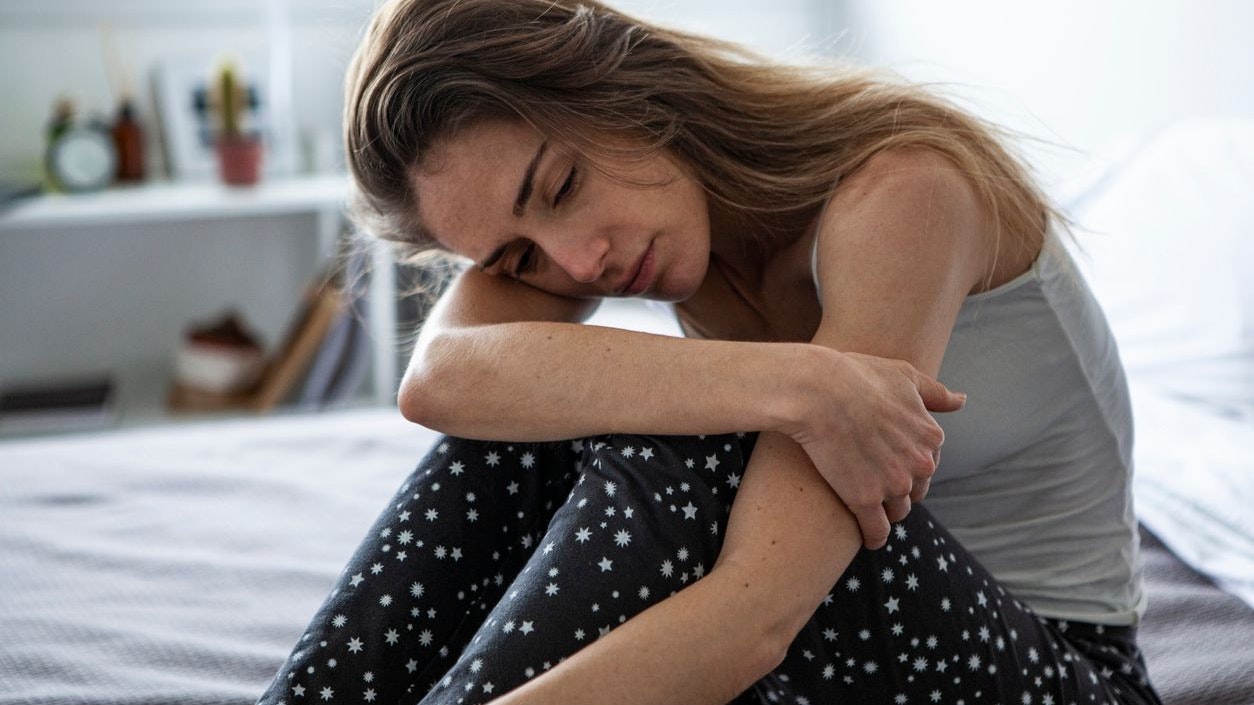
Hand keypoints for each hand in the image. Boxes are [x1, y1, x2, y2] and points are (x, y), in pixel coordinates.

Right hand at [785, 348, 964, 549]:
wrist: (819, 390)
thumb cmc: (857, 376)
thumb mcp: (904, 376)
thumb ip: (935, 393)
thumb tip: (961, 401)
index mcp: (931, 436)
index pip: (928, 463)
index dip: (907, 463)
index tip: (888, 461)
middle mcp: (919, 464)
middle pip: (915, 490)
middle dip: (898, 489)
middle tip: (874, 481)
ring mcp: (892, 485)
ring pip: (897, 512)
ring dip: (885, 511)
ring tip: (867, 506)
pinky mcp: (864, 500)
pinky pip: (876, 531)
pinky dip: (873, 537)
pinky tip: (867, 538)